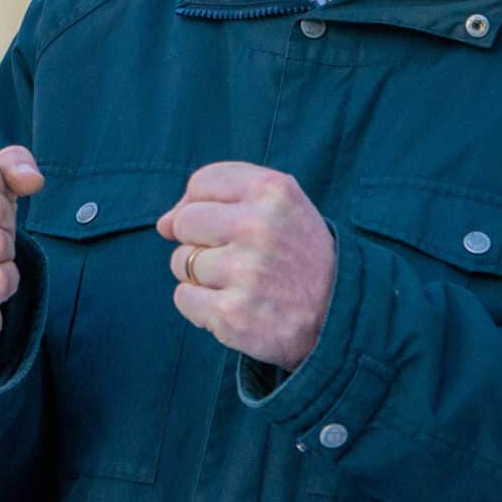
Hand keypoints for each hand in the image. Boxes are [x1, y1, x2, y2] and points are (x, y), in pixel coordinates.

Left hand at [157, 161, 335, 369]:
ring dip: (201, 277)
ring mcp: (246, 272)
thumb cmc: (298, 256)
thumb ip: (219, 198)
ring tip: (241, 284)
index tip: (229, 224)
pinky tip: (233, 306)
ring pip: (180, 262)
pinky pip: (183, 298)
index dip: (205, 205)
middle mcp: (259, 226)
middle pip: (184, 222)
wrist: (340, 318)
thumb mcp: (278, 206)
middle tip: (235, 258)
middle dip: (198, 241)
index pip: (201, 183)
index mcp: (273, 191)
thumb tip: (162, 223)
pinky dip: (200, 306)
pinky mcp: (232, 314)